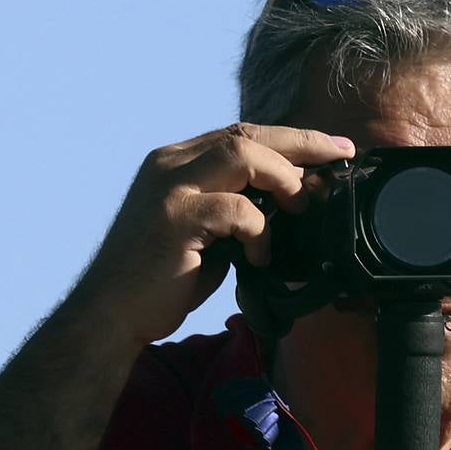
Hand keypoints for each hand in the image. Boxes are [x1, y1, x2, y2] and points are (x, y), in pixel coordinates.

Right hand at [67, 122, 355, 347]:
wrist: (109, 315)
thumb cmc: (158, 282)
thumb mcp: (202, 235)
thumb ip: (233, 212)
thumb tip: (287, 207)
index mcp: (174, 164)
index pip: (239, 134)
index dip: (289, 138)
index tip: (331, 148)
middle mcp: (169, 165)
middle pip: (246, 134)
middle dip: (302, 142)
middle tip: (341, 155)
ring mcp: (170, 189)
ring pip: (243, 155)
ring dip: (284, 180)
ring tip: (302, 208)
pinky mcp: (175, 219)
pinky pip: (237, 210)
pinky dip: (260, 233)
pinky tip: (259, 258)